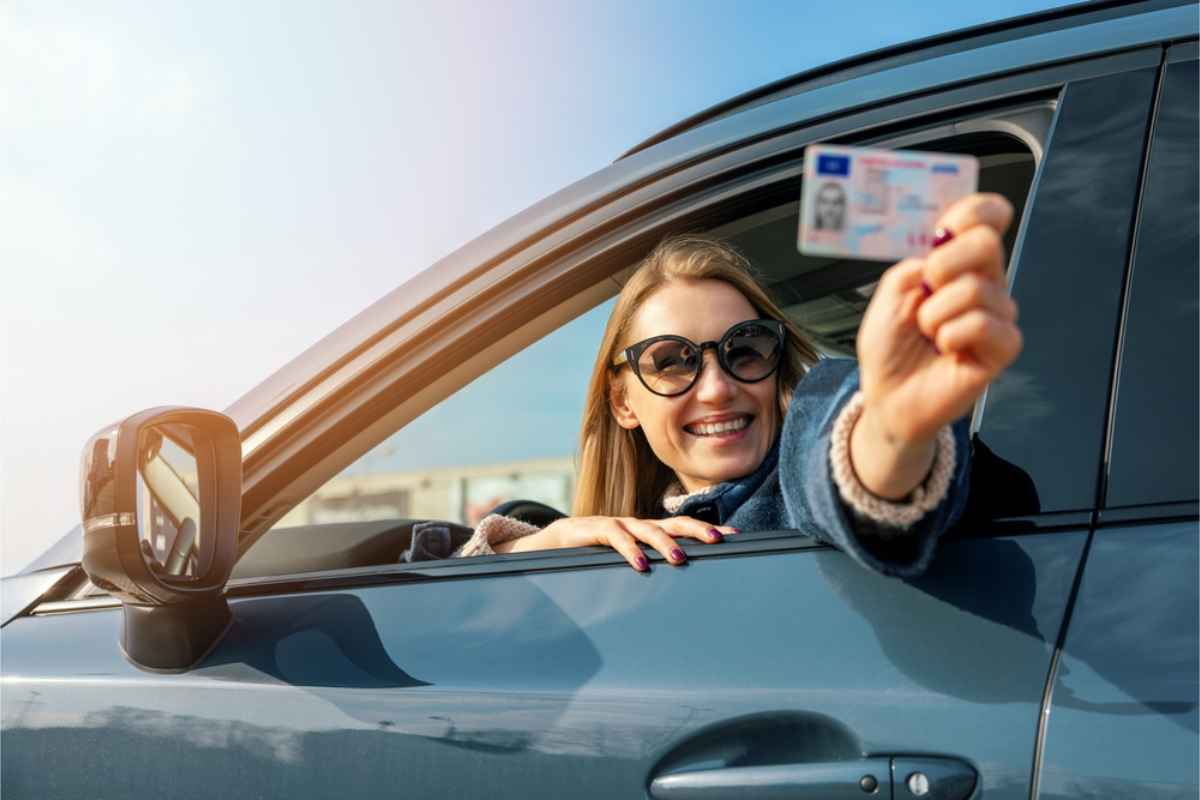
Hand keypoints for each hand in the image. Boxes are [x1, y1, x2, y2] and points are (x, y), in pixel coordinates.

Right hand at [495, 515, 735, 570]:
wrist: (552, 543)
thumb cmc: (594, 556)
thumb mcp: (626, 564)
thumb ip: (649, 570)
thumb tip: (682, 596)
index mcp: (647, 533)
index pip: (683, 528)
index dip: (707, 531)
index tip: (736, 537)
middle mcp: (636, 525)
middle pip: (673, 523)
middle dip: (697, 530)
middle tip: (718, 540)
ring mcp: (617, 524)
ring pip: (646, 529)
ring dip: (664, 543)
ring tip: (680, 558)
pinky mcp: (595, 529)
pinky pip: (615, 536)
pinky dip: (629, 550)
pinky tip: (640, 564)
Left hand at [853, 193, 1022, 495]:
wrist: (888, 397)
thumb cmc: (890, 348)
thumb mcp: (887, 295)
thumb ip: (911, 265)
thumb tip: (938, 249)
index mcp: (958, 262)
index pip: (986, 217)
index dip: (973, 210)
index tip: (946, 227)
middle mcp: (984, 282)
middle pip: (986, 242)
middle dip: (943, 264)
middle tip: (924, 292)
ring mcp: (996, 314)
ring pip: (977, 288)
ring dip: (935, 313)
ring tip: (927, 333)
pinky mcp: (1003, 347)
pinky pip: (985, 324)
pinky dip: (952, 335)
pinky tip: (945, 348)